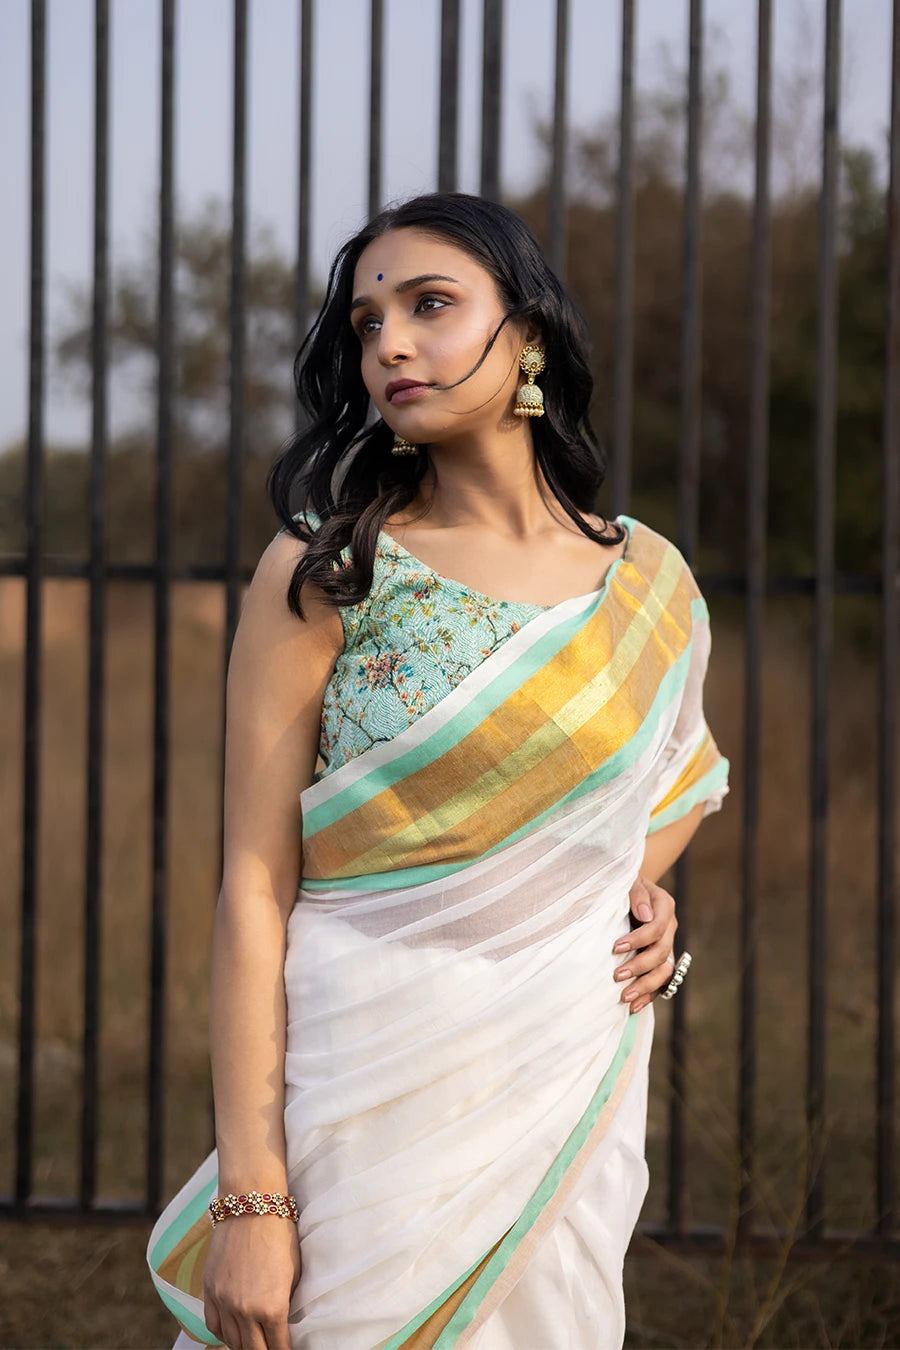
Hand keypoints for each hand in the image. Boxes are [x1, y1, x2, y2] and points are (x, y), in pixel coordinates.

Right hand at [203, 1215, 300, 1349]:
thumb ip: (286, 1303)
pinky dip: (223, 1334)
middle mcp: (245, 1310)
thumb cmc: (280, 1234)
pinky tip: (233, 1333)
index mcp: (272, 1307)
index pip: (278, 1348)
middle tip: (271, 1347)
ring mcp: (224, 1301)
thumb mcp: (294, 1273)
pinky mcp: (209, 1289)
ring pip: (231, 1342)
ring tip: (253, 1343)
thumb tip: (285, 1323)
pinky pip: (213, 1326)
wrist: (252, 1205)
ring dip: (244, 1345)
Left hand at [611, 874, 677, 1013]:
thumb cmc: (624, 885)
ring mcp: (666, 945)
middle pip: (662, 952)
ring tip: (625, 997)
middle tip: (617, 976)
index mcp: (664, 906)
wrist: (626, 892)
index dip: (639, 939)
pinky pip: (661, 983)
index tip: (616, 947)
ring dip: (646, 986)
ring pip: (665, 972)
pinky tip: (634, 1007)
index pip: (658, 927)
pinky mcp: (659, 960)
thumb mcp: (628, 881)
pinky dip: (649, 996)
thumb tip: (645, 914)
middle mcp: (670, 928)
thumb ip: (636, 893)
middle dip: (640, 966)